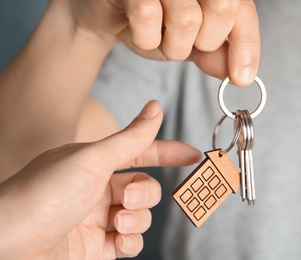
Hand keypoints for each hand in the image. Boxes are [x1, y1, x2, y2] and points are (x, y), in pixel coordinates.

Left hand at [0, 100, 200, 258]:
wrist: (10, 243)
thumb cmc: (45, 194)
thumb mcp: (93, 160)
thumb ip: (131, 139)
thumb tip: (156, 108)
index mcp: (96, 164)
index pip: (141, 153)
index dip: (168, 152)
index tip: (194, 154)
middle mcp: (98, 190)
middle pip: (145, 188)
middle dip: (143, 194)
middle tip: (126, 199)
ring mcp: (99, 220)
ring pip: (141, 216)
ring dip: (136, 219)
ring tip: (117, 222)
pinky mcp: (98, 248)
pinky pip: (130, 242)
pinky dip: (131, 241)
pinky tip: (118, 239)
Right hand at [66, 0, 259, 85]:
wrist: (112, 15)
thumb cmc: (155, 23)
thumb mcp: (192, 44)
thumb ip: (216, 55)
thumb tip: (239, 74)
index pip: (243, 13)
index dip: (246, 47)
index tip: (241, 79)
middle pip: (222, 9)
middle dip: (205, 41)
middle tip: (186, 43)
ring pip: (186, 17)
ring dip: (172, 45)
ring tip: (160, 38)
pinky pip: (147, 15)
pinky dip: (146, 38)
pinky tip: (140, 31)